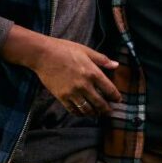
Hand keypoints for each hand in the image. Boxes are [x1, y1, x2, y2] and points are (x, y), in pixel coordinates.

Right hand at [0, 25, 121, 117]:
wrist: (43, 55)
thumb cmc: (65, 49)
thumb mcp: (86, 51)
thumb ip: (102, 59)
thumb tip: (116, 65)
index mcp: (92, 72)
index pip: (109, 89)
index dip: (115, 97)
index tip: (118, 100)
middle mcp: (84, 85)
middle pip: (100, 103)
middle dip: (106, 109)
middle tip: (109, 112)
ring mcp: (72, 92)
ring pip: (87, 109)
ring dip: (94, 113)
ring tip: (97, 113)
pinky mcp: (62, 97)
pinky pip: (73, 110)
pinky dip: (80, 113)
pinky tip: (83, 113)